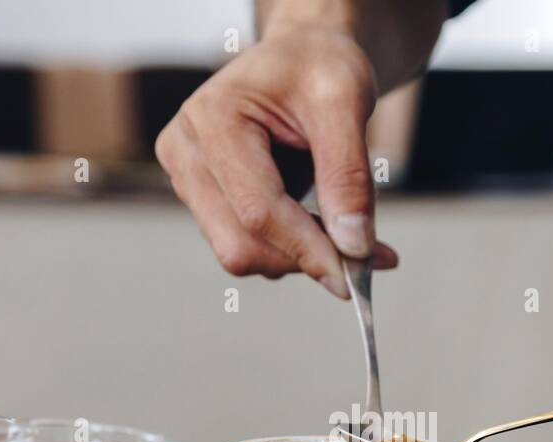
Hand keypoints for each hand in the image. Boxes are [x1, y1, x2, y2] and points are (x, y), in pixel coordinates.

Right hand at [155, 23, 397, 297]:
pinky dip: (291, 250)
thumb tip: (353, 247)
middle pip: (240, 244)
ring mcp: (188, 179)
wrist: (301, 57)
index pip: (258, 210)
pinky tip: (325, 229)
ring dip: (301, 256)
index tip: (356, 275)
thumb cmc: (319, 66)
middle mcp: (186, 151)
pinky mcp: (202, 199)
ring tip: (349, 230)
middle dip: (304, 258)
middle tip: (366, 258)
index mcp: (212, 117)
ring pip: (240, 253)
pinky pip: (245, 245)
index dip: (308, 249)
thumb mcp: (346, 100)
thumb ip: (348, 175)